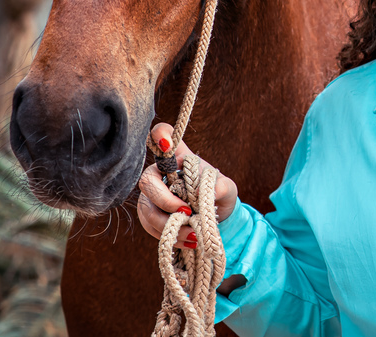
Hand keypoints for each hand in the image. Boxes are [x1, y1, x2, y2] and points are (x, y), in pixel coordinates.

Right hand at [137, 122, 238, 246]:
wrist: (216, 217)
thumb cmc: (219, 194)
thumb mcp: (227, 189)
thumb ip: (222, 187)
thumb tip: (206, 191)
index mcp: (180, 158)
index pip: (162, 135)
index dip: (160, 136)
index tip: (167, 144)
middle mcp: (160, 174)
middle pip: (147, 180)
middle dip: (166, 200)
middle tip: (187, 212)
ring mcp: (152, 196)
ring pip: (147, 209)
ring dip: (168, 224)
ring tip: (193, 233)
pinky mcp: (150, 216)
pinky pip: (151, 227)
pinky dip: (170, 235)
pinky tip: (188, 240)